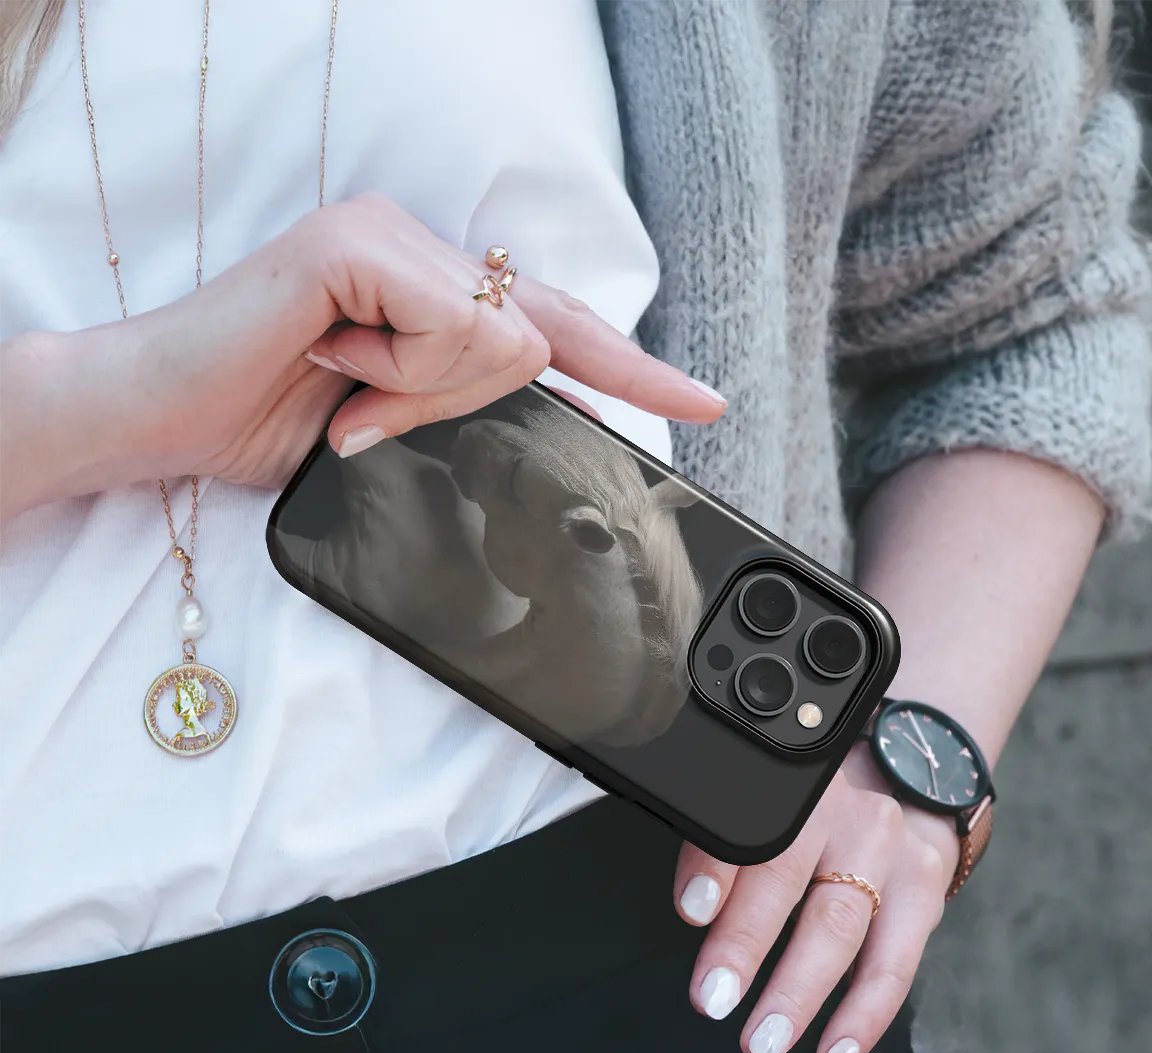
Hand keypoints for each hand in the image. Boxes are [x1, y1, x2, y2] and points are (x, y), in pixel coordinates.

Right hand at [37, 192, 723, 498]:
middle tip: (363, 407)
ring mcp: (390, 234)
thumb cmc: (270, 425)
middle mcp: (422, 246)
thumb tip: (552, 411)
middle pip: (536, 338)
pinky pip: (450, 327)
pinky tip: (334, 361)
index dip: (631, 366)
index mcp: (435, 289)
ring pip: (501, 338)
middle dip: (466, 403)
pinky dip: (400, 372)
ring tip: (339, 387)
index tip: (702, 403)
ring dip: (422, 394)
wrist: (158, 420)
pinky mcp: (355, 243)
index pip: (555, 326)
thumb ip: (470, 409)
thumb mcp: (396, 429)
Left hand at [673, 744, 959, 1052]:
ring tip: (762, 1041)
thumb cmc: (811, 804)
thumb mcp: (769, 803)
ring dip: (798, 991)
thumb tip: (694, 907)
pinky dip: (862, 1016)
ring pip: (839, 924)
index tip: (692, 910)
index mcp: (791, 779)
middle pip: (787, 873)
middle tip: (711, 998)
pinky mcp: (923, 886)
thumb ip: (726, 843)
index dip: (717, 866)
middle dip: (745, 941)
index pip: (747, 822)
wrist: (907, 777)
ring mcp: (888, 845)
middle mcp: (841, 803)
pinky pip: (894, 963)